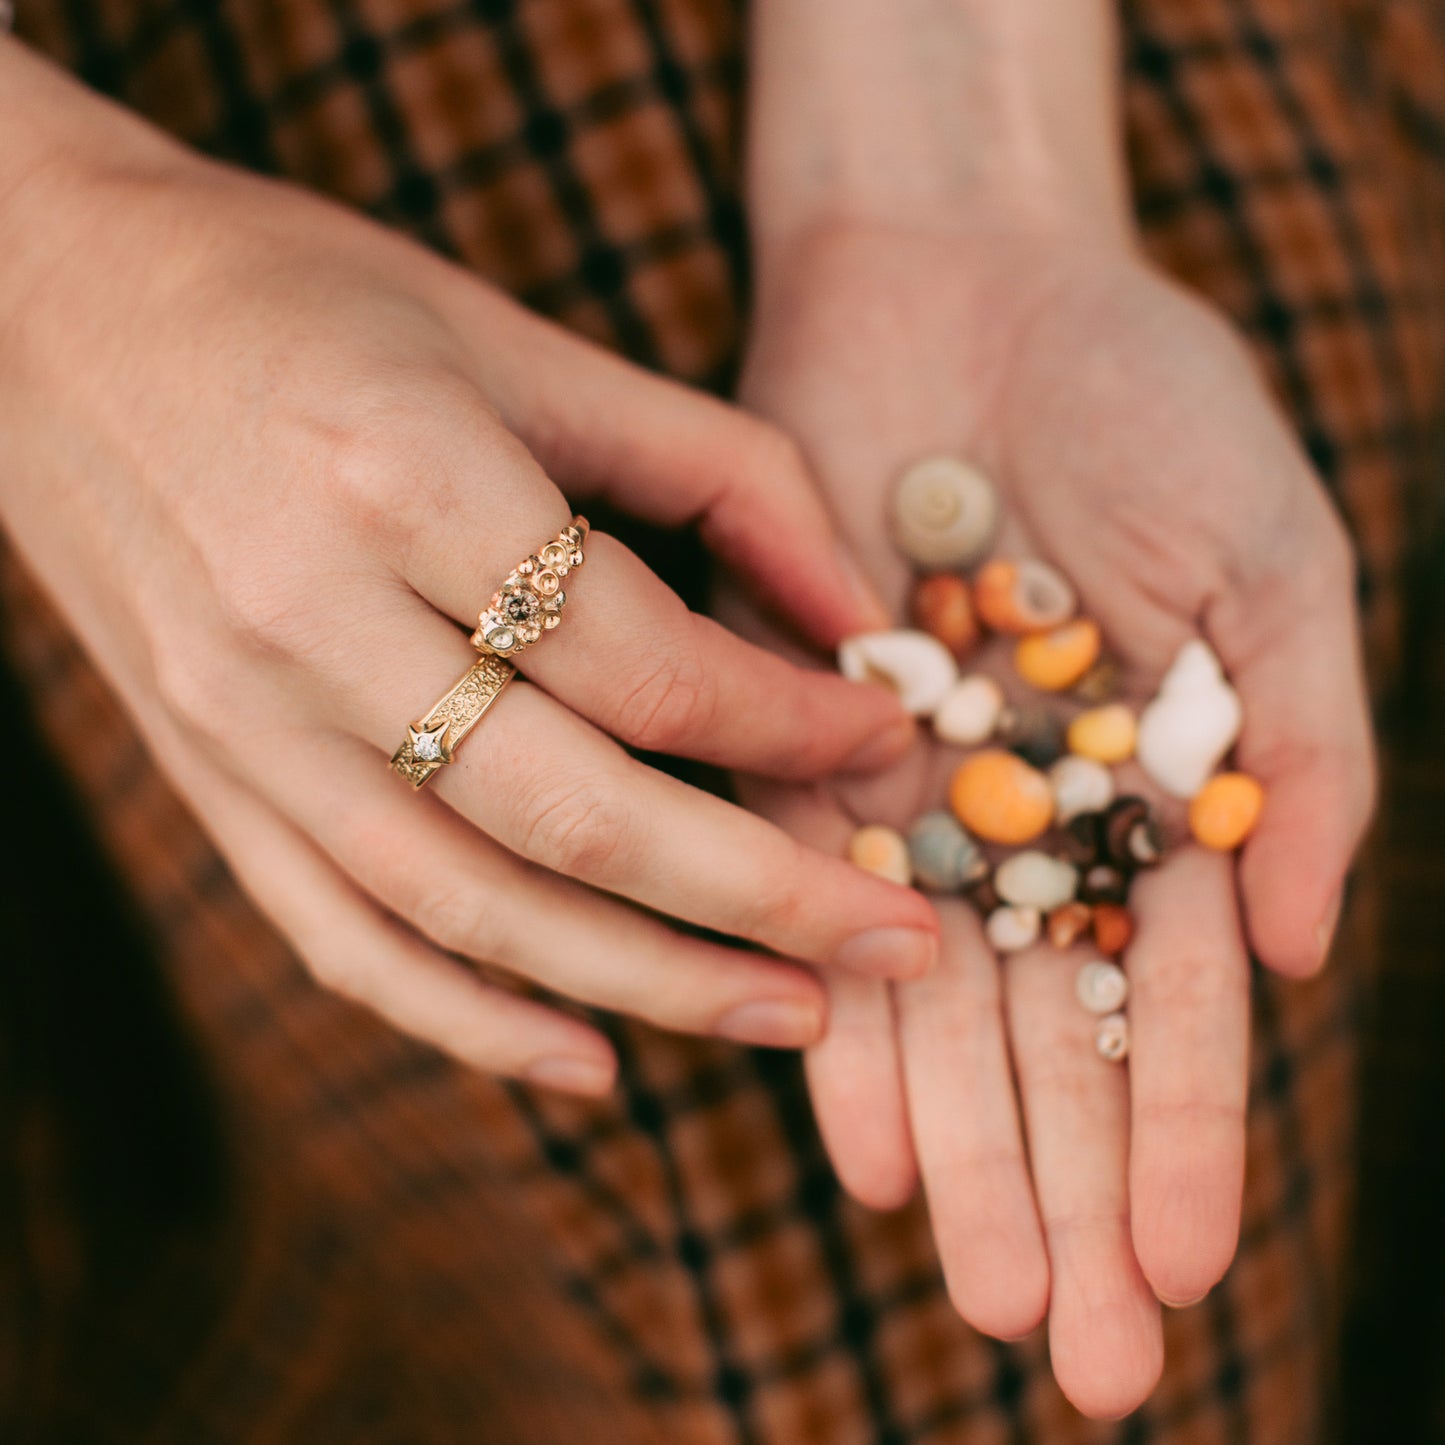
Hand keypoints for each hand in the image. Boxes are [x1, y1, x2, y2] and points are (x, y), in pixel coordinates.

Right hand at [0, 47, 939, 1097]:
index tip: (884, 741)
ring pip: (473, 907)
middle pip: (576, 812)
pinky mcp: (210, 782)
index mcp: (404, 477)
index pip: (642, 659)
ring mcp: (245, 724)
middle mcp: (310, 620)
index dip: (786, 720)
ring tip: (795, 1016)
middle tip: (901, 939)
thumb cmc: (302, 297)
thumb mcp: (517, 339)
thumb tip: (855, 612)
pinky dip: (470, 1022)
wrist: (47, 310)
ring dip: (651, 983)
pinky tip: (592, 1063)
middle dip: (762, 896)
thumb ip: (713, 465)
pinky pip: (344, 939)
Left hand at [728, 218, 1373, 1415]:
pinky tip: (860, 1144)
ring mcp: (912, 791)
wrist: (968, 287)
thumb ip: (1301, 749)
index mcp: (1151, 793)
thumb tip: (1301, 949)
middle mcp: (1024, 817)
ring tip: (973, 1287)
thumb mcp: (1273, 560)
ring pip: (933, 1003)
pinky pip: (815, 900)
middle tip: (1072, 1357)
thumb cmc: (1147, 400)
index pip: (1171, 1001)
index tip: (1187, 1276)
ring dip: (960, 1148)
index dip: (1190, 1137)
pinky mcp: (797, 744)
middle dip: (1069, 1192)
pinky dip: (840, 1017)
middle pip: (1050, 1038)